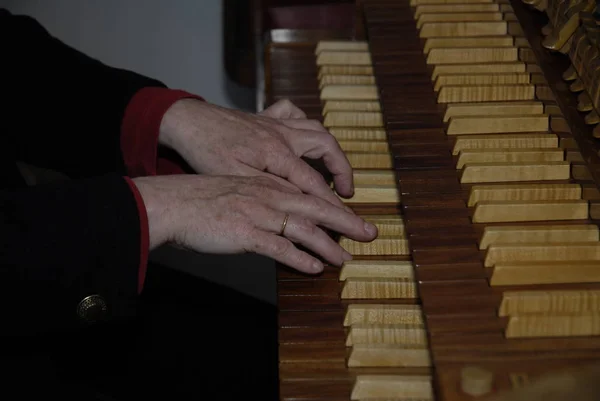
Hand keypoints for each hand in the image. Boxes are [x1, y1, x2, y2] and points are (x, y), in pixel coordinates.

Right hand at [133, 175, 376, 272]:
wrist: (173, 203)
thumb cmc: (203, 199)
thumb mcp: (238, 190)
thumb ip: (263, 200)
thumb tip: (282, 218)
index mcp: (268, 185)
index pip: (310, 195)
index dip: (335, 208)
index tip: (354, 219)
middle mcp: (269, 196)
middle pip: (317, 208)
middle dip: (347, 222)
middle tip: (369, 234)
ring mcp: (259, 214)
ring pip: (304, 229)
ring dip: (329, 246)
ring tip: (346, 259)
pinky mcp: (246, 234)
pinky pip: (280, 248)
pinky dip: (301, 259)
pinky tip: (315, 268)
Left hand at [158, 99, 352, 208]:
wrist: (186, 121)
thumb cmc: (206, 151)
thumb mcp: (235, 178)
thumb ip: (270, 190)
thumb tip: (299, 203)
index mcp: (277, 151)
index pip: (313, 181)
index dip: (332, 202)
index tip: (347, 220)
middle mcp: (282, 133)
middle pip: (326, 147)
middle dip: (342, 169)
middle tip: (348, 192)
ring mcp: (274, 122)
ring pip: (315, 128)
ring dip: (330, 148)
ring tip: (334, 168)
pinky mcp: (264, 118)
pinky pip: (292, 113)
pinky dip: (303, 123)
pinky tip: (303, 135)